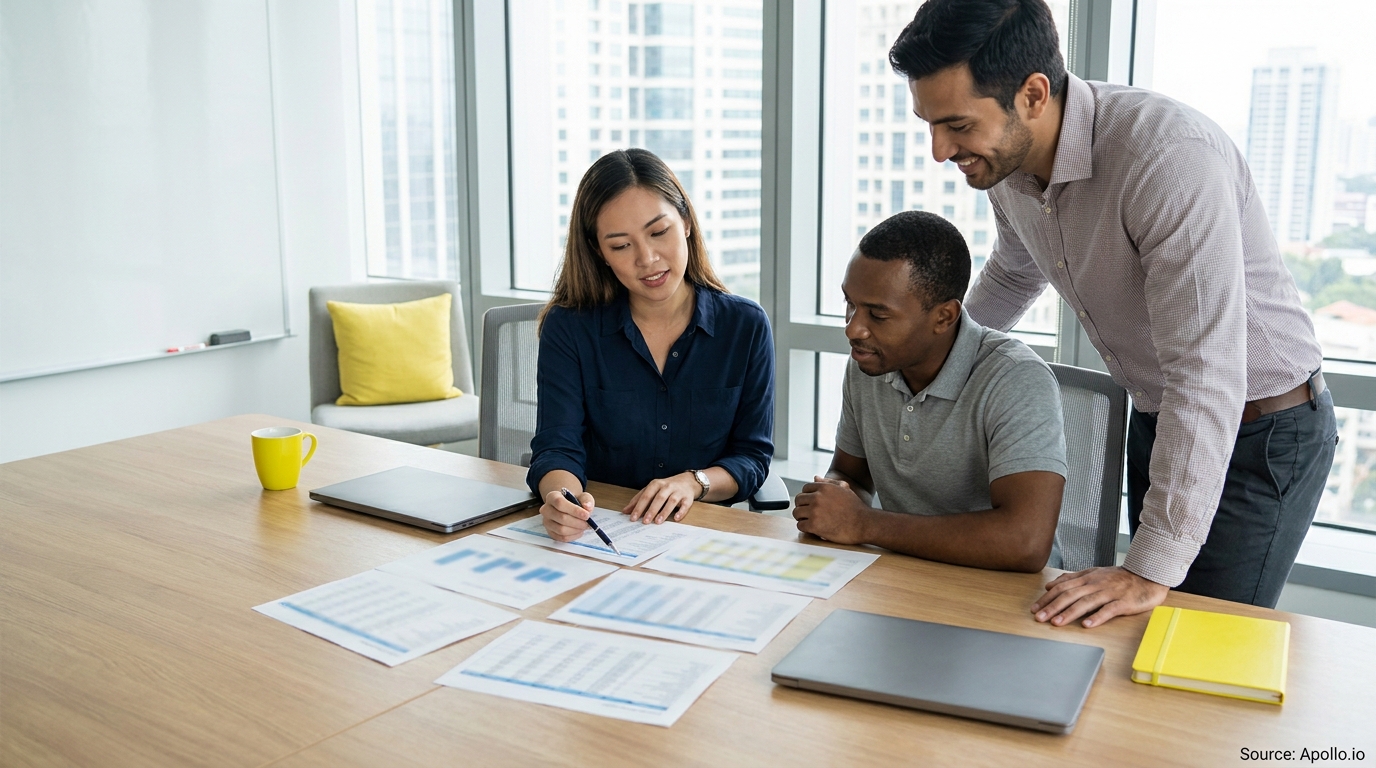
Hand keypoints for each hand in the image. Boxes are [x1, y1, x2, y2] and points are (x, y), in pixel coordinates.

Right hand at [540, 489, 593, 541]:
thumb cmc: (574, 502)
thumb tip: (587, 507)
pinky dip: (573, 536)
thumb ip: (586, 500)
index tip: (587, 515)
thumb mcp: (582, 496)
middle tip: (587, 523)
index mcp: (552, 497)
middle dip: (577, 522)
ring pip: (561, 530)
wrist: (567, 508)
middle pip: (561, 518)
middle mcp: (546, 509)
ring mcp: (546, 522)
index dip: (574, 510)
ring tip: (584, 527)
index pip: (560, 503)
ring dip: (576, 530)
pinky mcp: (549, 532)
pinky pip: (561, 538)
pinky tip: (579, 531)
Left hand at [623, 473, 698, 523]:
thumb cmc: (666, 488)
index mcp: (656, 484)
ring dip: (664, 512)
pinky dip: (681, 512)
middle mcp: (667, 486)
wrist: (687, 481)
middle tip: (645, 522)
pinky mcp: (688, 498)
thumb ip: (639, 499)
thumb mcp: (652, 490)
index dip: (639, 507)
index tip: (633, 518)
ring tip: (658, 522)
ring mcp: (678, 492)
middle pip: (659, 498)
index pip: (646, 496)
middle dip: (651, 510)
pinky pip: (685, 505)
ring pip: (671, 501)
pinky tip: (676, 518)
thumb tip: (625, 511)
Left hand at [792, 476, 869, 544]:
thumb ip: (829, 482)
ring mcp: (814, 511)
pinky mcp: (814, 525)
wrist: (864, 524)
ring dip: (801, 518)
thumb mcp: (844, 489)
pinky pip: (800, 525)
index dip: (807, 497)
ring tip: (809, 521)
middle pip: (798, 500)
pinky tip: (812, 529)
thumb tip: (815, 478)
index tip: (811, 504)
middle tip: (808, 513)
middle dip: (802, 506)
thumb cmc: (855, 507)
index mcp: (823, 487)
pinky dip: (804, 528)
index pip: (805, 489)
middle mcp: (817, 497)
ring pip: (796, 513)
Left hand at [1031, 566, 1168, 627]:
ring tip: (1057, 622)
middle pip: (1070, 595)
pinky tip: (1087, 625)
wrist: (1147, 576)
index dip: (1047, 598)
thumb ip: (1072, 579)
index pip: (1062, 588)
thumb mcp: (1093, 573)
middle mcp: (1095, 584)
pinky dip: (1097, 617)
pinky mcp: (1123, 602)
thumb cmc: (1119, 577)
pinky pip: (1109, 610)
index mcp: (1087, 578)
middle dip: (1053, 607)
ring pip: (1086, 603)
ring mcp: (1109, 593)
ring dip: (1070, 613)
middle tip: (1039, 618)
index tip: (1034, 608)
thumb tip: (1051, 584)